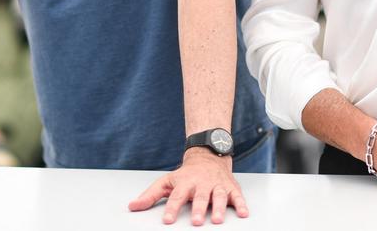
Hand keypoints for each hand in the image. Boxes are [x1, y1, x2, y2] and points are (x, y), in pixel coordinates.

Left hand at [128, 148, 246, 224]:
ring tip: (217, 220)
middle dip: (198, 209)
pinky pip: (237, 196)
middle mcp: (202, 184)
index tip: (168, 220)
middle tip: (196, 221)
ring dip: (219, 208)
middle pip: (200, 197)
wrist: (208, 155)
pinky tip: (244, 213)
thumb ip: (150, 195)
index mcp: (185, 183)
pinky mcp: (230, 187)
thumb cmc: (186, 174)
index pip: (177, 196)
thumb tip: (132, 206)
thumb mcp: (167, 181)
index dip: (172, 208)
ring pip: (219, 196)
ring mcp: (217, 185)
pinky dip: (242, 204)